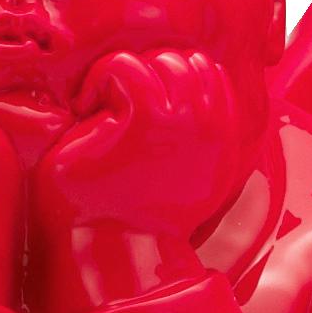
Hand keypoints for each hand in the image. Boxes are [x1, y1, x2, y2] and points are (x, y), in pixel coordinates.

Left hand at [30, 51, 253, 307]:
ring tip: (102, 108)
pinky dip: (99, 81)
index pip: (210, 73)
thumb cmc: (136, 215)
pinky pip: (125, 68)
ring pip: (163, 60)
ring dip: (126, 76)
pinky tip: (88, 111)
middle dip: (150, 74)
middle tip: (117, 109)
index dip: (170, 79)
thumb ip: (199, 134)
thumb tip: (190, 94)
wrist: (113, 252)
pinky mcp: (146, 120)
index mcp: (224, 138)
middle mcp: (213, 126)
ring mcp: (184, 121)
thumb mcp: (186, 173)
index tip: (140, 110)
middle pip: (189, 61)